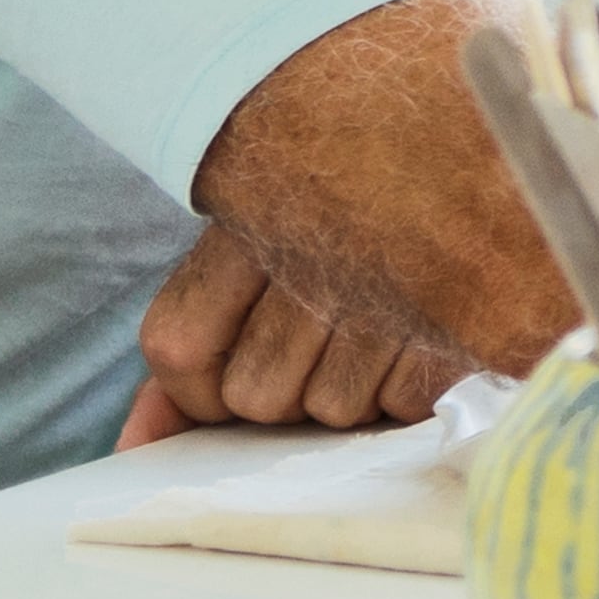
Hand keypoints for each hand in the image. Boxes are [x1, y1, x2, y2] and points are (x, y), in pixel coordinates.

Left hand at [128, 226, 471, 439]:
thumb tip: (139, 445)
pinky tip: (422, 340)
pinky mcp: (460, 317)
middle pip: (257, 397)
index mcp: (246, 223)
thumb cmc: (345, 215)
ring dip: (355, 391)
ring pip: (334, 409)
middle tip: (326, 339)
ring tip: (381, 334)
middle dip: (288, 393)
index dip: (200, 389)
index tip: (235, 372)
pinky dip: (411, 389)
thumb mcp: (255, 250)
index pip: (179, 347)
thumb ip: (194, 342)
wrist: (454, 153)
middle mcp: (313, 253)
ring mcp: (389, 287)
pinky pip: (405, 403)